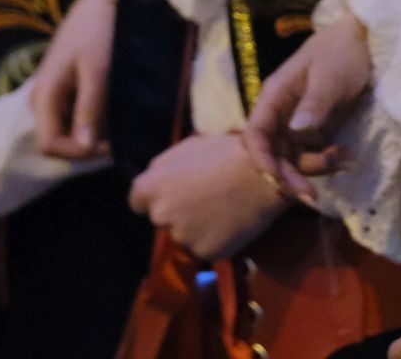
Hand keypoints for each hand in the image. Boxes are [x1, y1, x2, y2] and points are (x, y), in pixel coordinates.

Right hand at [30, 0, 116, 159]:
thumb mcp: (98, 72)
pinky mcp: (64, 89)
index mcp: (44, 96)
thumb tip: (84, 149)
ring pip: (68, 130)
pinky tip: (113, 109)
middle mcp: (42, 99)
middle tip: (119, 136)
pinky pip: (74, 116)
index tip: (109, 146)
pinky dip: (94, 119)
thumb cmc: (99, 32)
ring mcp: (52, 94)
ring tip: (119, 121)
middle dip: (88, 144)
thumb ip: (88, 110)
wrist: (99, 2)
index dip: (78, 153)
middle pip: (59, 140)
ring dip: (93, 133)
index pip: (50, 145)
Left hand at [128, 132, 288, 260]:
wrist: (264, 174)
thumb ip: (164, 168)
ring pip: (184, 235)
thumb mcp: (187, 148)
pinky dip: (216, 239)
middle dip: (177, 213)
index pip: (137, 202)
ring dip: (196, 228)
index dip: (155, 199)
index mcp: (150, 187)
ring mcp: (182, 237)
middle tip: (203, 201)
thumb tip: (156, 180)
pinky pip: (206, 247)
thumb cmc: (226, 153)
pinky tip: (231, 222)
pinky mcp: (205, 253)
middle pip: (162, 219)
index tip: (171, 197)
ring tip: (221, 209)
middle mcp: (160, 215)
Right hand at [241, 16, 369, 199]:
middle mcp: (281, 114)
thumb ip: (314, 103)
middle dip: (289, 175)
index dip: (260, 158)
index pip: (255, 133)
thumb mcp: (330, 76)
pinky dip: (326, 161)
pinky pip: (313, 154)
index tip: (277, 178)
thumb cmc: (342, 52)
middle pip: (273, 153)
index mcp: (275, 96)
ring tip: (343, 161)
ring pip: (294, 158)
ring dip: (313, 168)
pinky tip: (346, 159)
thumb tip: (296, 129)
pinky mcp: (316, 130)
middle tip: (312, 195)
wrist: (364, 42)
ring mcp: (298, 124)